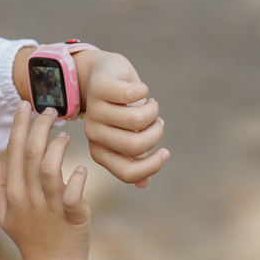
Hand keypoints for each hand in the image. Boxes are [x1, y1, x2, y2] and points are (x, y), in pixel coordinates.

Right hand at [0, 102, 89, 259]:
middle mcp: (29, 198)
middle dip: (39, 128)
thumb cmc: (30, 240)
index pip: (13, 152)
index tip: (25, 105)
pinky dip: (76, 179)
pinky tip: (79, 168)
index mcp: (13, 194)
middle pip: (30, 154)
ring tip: (65, 134)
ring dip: (56, 148)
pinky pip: (72, 194)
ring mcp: (50, 208)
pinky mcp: (72, 217)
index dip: (19, 126)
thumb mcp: (4, 216)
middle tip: (50, 111)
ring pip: (48, 169)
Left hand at [75, 50, 168, 188]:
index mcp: (100, 151)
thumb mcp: (128, 135)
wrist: (103, 74)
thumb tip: (144, 184)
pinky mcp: (100, 87)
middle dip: (156, 134)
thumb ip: (135, 159)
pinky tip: (141, 89)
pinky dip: (144, 91)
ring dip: (153, 111)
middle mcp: (93, 134)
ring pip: (136, 120)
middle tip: (158, 122)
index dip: (152, 167)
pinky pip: (133, 94)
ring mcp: (94, 111)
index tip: (165, 152)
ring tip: (150, 104)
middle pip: (135, 146)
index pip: (127, 172)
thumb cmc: (120, 109)